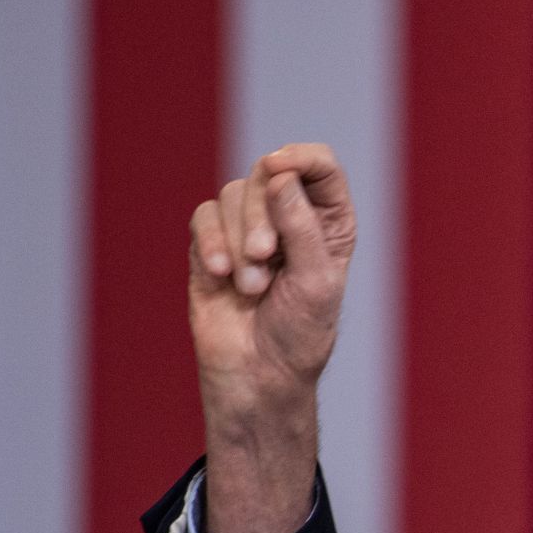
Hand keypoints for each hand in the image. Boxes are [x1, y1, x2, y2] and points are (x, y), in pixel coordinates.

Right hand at [189, 143, 354, 408]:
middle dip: (262, 215)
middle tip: (265, 258)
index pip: (320, 166)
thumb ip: (301, 226)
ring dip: (238, 239)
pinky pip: (204, 216)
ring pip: (234, 194)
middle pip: (269, 176)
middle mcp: (290, 217)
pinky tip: (220, 274)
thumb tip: (279, 173)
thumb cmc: (299, 333)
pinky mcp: (212, 244)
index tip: (279, 166)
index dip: (302, 157)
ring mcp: (248, 228)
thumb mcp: (315, 280)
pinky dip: (211, 241)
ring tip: (250, 287)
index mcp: (328, 222)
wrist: (258, 375)